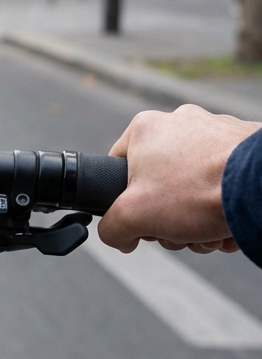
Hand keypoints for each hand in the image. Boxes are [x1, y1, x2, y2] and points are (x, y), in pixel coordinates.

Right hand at [98, 104, 260, 253]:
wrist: (260, 188)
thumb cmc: (197, 192)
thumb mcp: (132, 216)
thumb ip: (111, 227)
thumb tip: (117, 235)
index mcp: (145, 129)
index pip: (117, 168)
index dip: (126, 203)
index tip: (144, 222)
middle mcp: (180, 122)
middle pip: (159, 184)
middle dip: (169, 219)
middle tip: (180, 233)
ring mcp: (216, 131)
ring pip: (193, 187)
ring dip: (198, 219)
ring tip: (209, 233)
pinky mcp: (245, 145)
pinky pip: (223, 181)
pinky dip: (224, 207)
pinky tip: (229, 224)